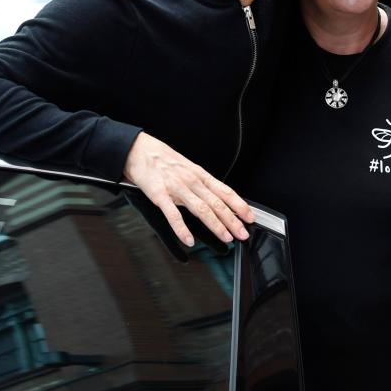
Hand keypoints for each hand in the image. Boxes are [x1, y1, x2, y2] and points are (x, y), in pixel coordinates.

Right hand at [123, 131, 253, 245]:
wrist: (140, 150)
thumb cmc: (164, 161)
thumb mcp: (189, 169)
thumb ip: (202, 184)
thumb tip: (218, 198)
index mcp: (200, 175)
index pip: (226, 191)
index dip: (240, 205)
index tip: (250, 217)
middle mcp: (192, 182)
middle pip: (217, 203)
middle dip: (232, 220)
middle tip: (242, 234)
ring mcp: (177, 188)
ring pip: (201, 209)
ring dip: (216, 225)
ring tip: (225, 238)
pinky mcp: (160, 195)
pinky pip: (173, 215)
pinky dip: (182, 229)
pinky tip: (189, 240)